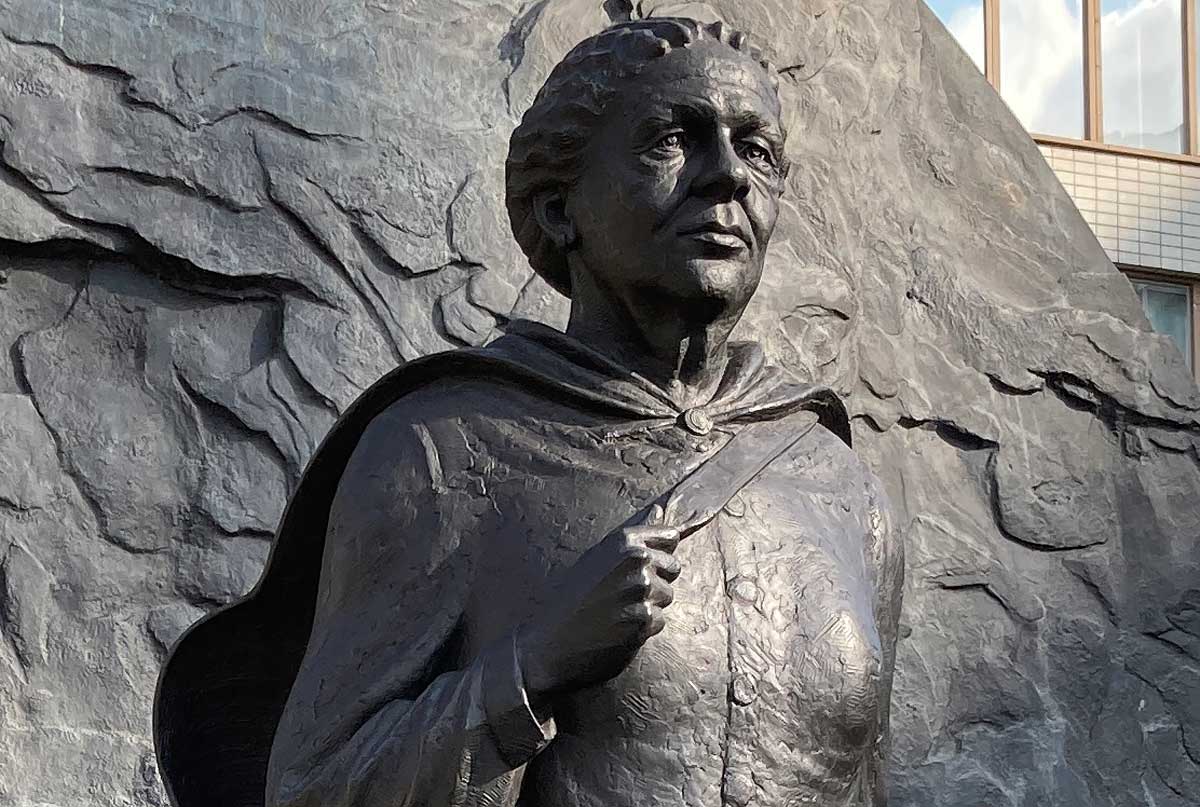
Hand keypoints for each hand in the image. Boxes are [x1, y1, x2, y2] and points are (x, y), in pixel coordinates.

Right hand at [516, 505, 681, 710]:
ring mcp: (642, 589)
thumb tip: (660, 509)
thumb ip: (634, 538)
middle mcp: (637, 560)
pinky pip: (660, 620)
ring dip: (649, 605)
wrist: (552, 642)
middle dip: (657, 580)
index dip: (658, 554)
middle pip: (673, 567)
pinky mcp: (645, 619)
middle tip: (623, 593)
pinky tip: (619, 628)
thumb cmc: (573, 597)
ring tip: (619, 611)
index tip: (639, 567)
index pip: (669, 537)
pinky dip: (644, 627)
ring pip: (668, 595)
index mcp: (624, 540)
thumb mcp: (598, 557)